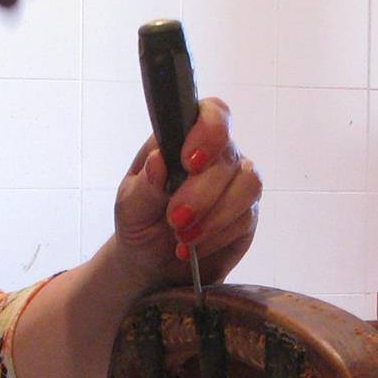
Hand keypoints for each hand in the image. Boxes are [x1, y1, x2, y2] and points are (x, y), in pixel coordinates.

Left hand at [111, 98, 261, 288]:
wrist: (151, 262)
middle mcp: (217, 156)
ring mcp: (236, 184)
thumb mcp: (129, 207)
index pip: (212, 114)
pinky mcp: (247, 214)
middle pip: (228, 156)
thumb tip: (157, 160)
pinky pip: (246, 217)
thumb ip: (143, 186)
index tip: (188, 161)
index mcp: (185, 140)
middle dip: (202, 192)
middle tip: (175, 219)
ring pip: (248, 185)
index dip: (208, 131)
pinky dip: (217, 235)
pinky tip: (194, 247)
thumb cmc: (140, 222)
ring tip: (183, 238)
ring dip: (216, 215)